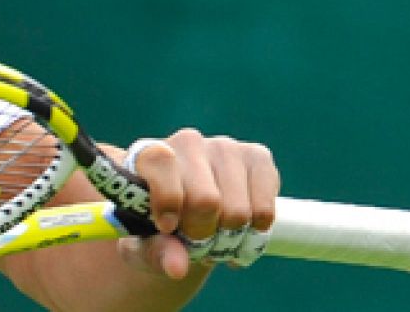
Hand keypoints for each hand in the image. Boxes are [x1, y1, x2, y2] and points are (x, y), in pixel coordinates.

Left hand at [113, 128, 278, 279]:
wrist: (190, 213)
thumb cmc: (159, 227)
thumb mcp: (145, 244)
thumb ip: (156, 253)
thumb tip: (178, 268)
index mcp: (150, 155)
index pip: (160, 162)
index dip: (166, 200)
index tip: (167, 227)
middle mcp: (188, 142)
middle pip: (206, 200)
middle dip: (202, 234)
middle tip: (194, 240)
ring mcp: (225, 147)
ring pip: (238, 211)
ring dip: (229, 239)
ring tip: (215, 237)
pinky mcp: (257, 157)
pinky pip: (264, 210)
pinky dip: (254, 233)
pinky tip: (239, 231)